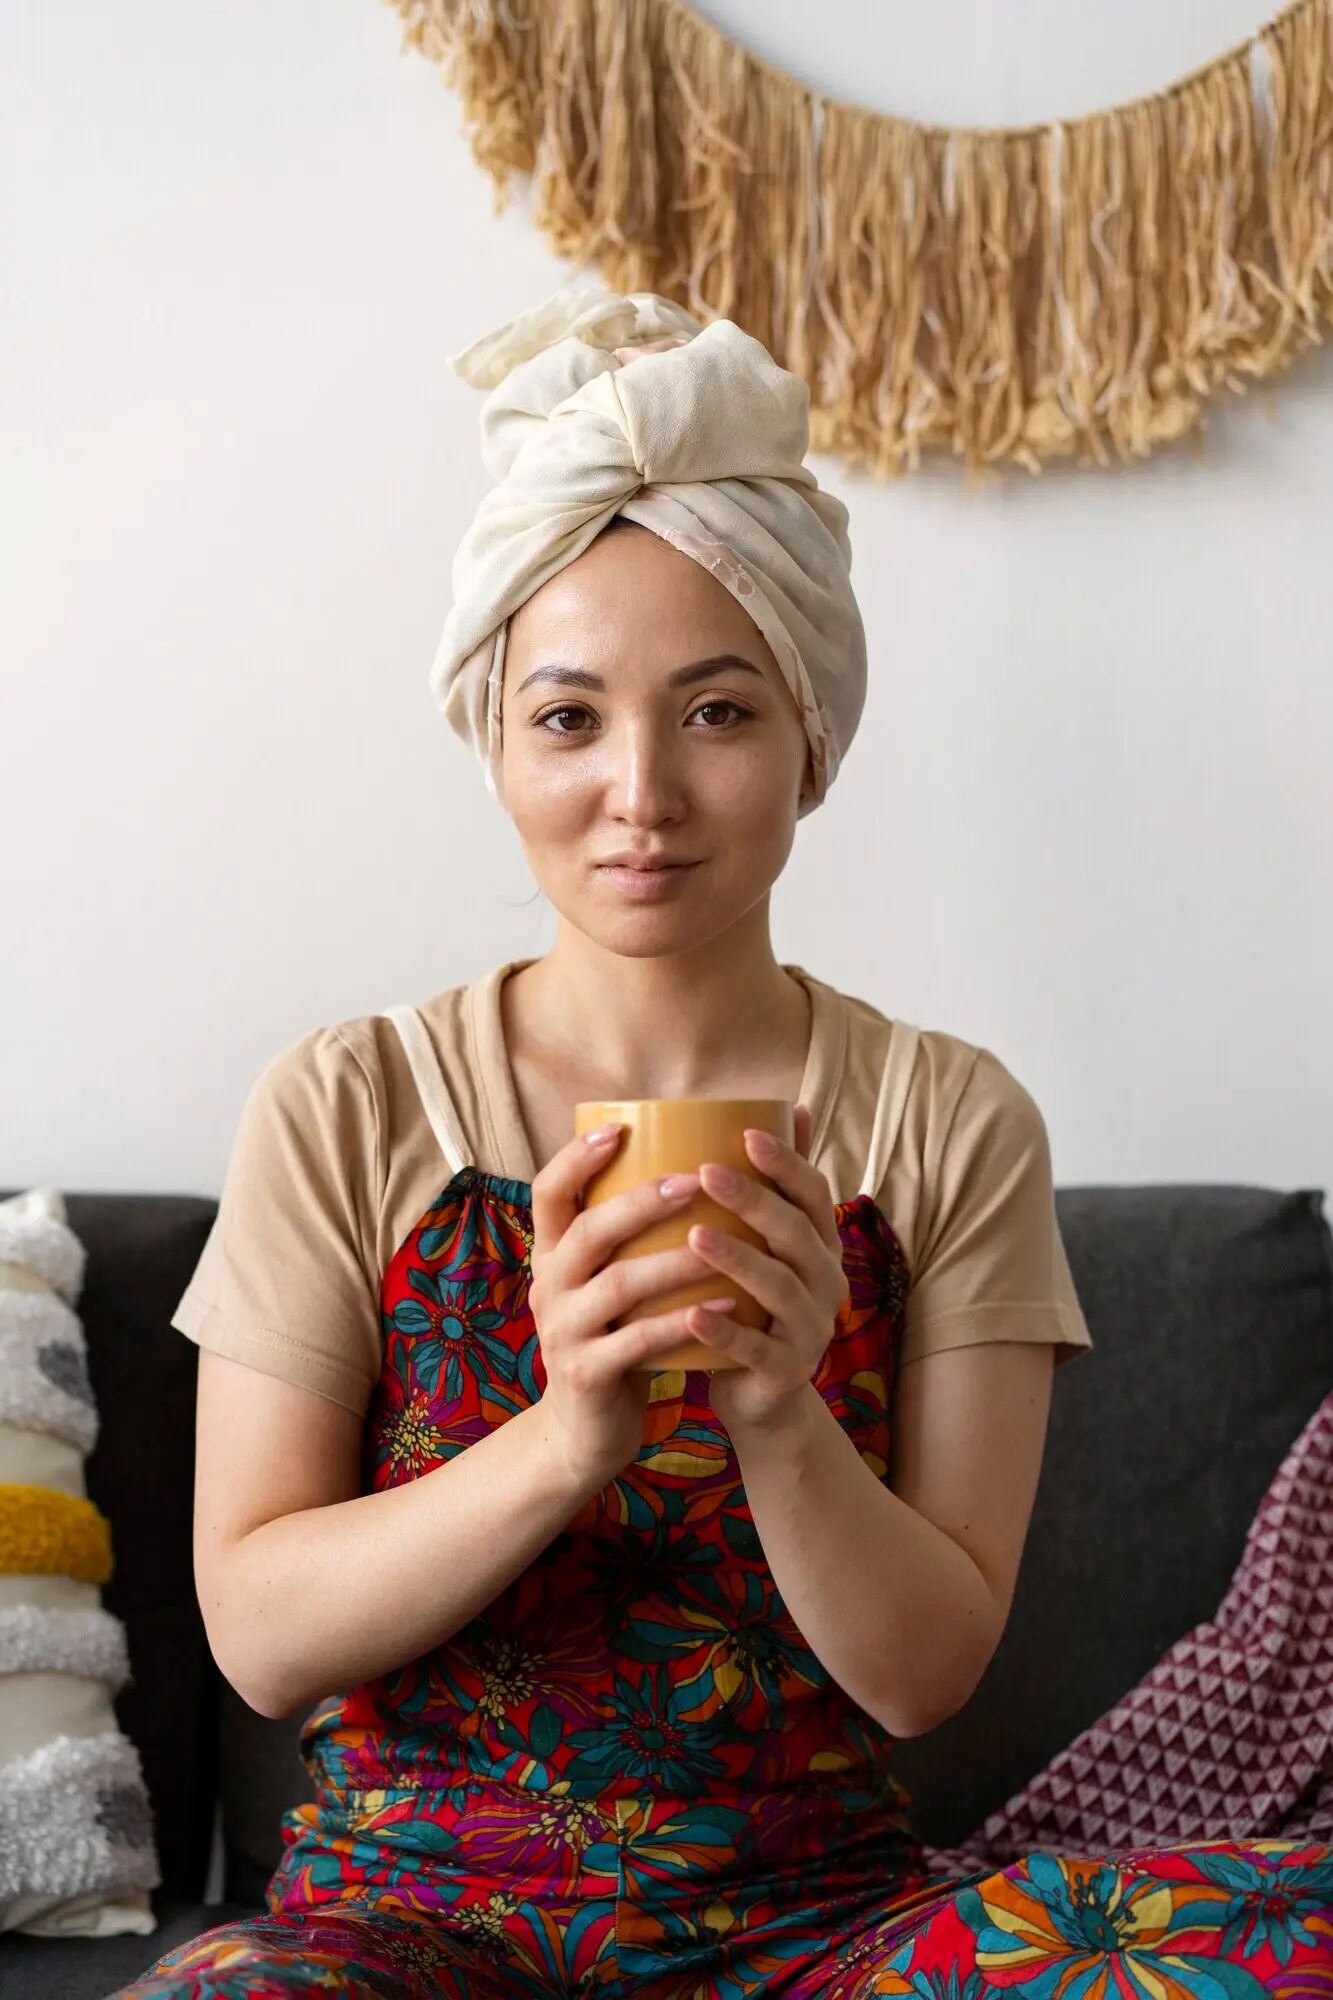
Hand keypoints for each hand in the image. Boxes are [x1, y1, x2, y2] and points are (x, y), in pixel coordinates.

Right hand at [528, 1127, 716, 1489]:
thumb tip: (686, 1164)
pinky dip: (684, 1320)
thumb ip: (629, 1239)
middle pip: (587, 1231)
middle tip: (694, 1179)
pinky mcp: (586, 1374)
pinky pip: (639, 1341)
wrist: (583, 1434)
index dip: (576, 1157)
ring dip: (674, 1259)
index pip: (547, 1192)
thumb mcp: (607, 1284)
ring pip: (618, 1284)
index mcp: (552, 1256)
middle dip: (641, 1201)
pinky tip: (730, 1303)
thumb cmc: (613, 1339)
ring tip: (721, 1239)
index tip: (619, 1128)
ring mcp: (563, 1332)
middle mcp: (549, 1287)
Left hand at [684, 1105, 849, 1433]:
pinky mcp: (786, 1372)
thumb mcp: (770, 1245)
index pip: (814, 1193)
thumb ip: (780, 1185)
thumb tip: (793, 1107)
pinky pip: (757, 1349)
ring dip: (737, 1259)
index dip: (787, 1162)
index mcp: (820, 1245)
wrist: (760, 1397)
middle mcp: (825, 1282)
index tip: (746, 1133)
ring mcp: (810, 1329)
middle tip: (706, 1171)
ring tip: (694, 1234)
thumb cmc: (752, 1304)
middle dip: (754, 1199)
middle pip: (796, 1233)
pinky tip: (691, 1314)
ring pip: (779, 1287)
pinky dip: (725, 1332)